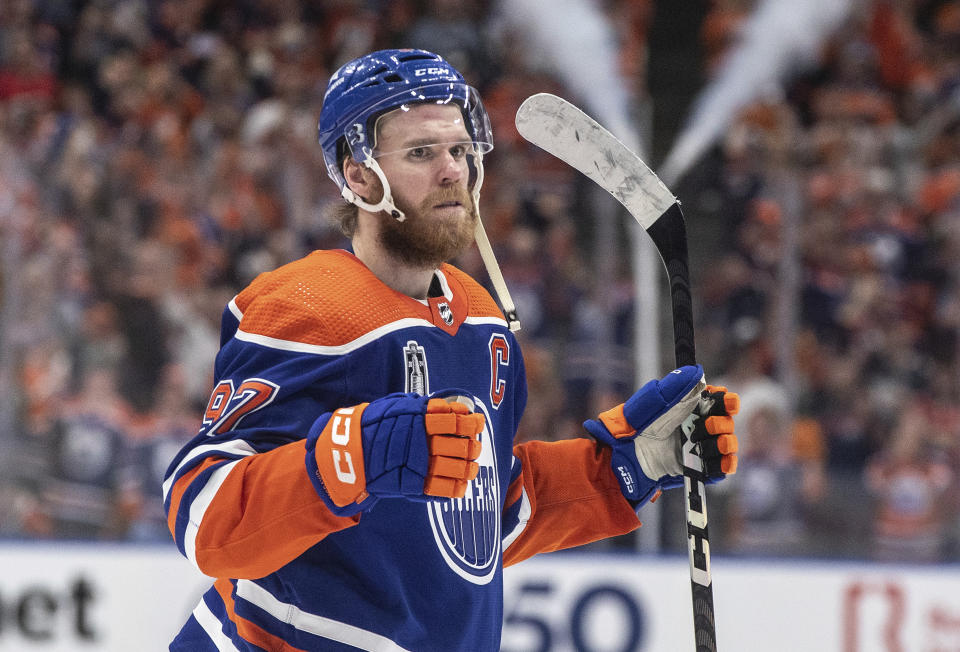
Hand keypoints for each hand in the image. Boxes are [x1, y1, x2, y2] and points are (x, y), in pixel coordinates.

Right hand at [306, 393, 484, 515]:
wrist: (349, 452)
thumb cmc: (374, 426)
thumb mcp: (397, 407)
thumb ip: (422, 407)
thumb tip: (448, 407)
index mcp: (418, 420)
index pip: (453, 421)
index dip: (469, 423)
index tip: (477, 422)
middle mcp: (421, 443)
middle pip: (459, 446)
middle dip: (472, 447)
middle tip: (474, 446)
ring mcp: (418, 465)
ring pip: (456, 468)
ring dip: (469, 468)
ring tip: (471, 467)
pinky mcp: (413, 485)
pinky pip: (442, 489)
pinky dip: (456, 488)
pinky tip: (461, 484)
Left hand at [583, 366, 738, 506]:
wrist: (626, 454)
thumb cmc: (637, 423)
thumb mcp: (653, 400)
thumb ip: (675, 385)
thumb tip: (697, 371)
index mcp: (693, 407)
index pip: (721, 401)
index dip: (727, 400)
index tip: (725, 401)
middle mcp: (700, 426)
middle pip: (727, 422)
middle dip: (721, 423)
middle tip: (706, 425)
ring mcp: (700, 448)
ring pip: (727, 444)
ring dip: (724, 443)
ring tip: (706, 443)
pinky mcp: (698, 468)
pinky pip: (722, 468)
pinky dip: (726, 464)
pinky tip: (719, 461)